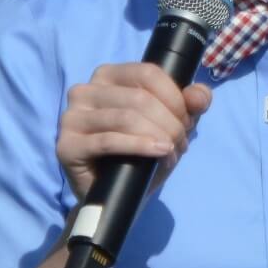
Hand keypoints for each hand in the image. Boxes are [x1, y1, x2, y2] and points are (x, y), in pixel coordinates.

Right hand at [56, 62, 211, 199]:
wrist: (116, 194)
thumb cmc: (141, 152)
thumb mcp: (171, 124)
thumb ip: (189, 105)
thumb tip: (200, 95)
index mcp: (107, 76)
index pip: (148, 74)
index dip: (175, 97)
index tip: (188, 121)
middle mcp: (84, 91)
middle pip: (140, 98)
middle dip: (170, 122)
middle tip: (181, 143)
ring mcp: (71, 117)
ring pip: (127, 118)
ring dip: (159, 137)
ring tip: (171, 153)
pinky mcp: (67, 145)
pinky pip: (109, 141)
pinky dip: (140, 146)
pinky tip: (159, 153)